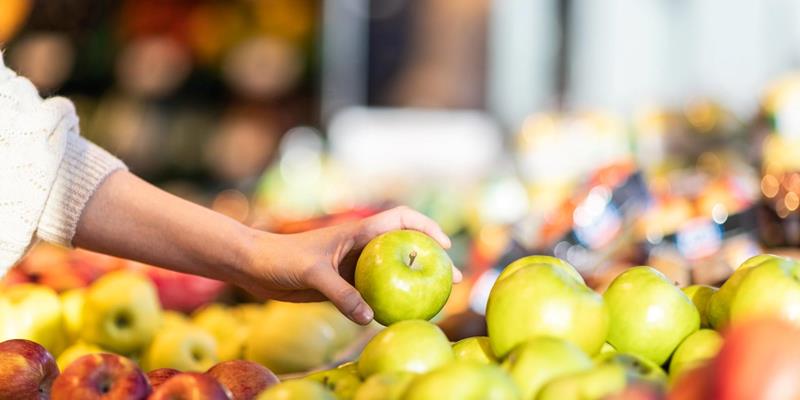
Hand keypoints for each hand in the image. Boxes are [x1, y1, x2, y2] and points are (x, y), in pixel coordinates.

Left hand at [236, 206, 461, 324]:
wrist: (255, 266)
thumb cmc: (282, 259)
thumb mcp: (313, 275)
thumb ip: (341, 294)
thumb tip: (369, 318)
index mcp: (358, 232)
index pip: (401, 219)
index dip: (426, 227)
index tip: (444, 245)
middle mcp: (359, 246)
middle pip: (404, 247)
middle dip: (431, 260)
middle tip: (452, 280)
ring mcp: (351, 266)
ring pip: (391, 272)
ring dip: (412, 283)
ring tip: (434, 301)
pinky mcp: (341, 285)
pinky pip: (371, 293)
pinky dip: (387, 303)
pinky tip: (396, 318)